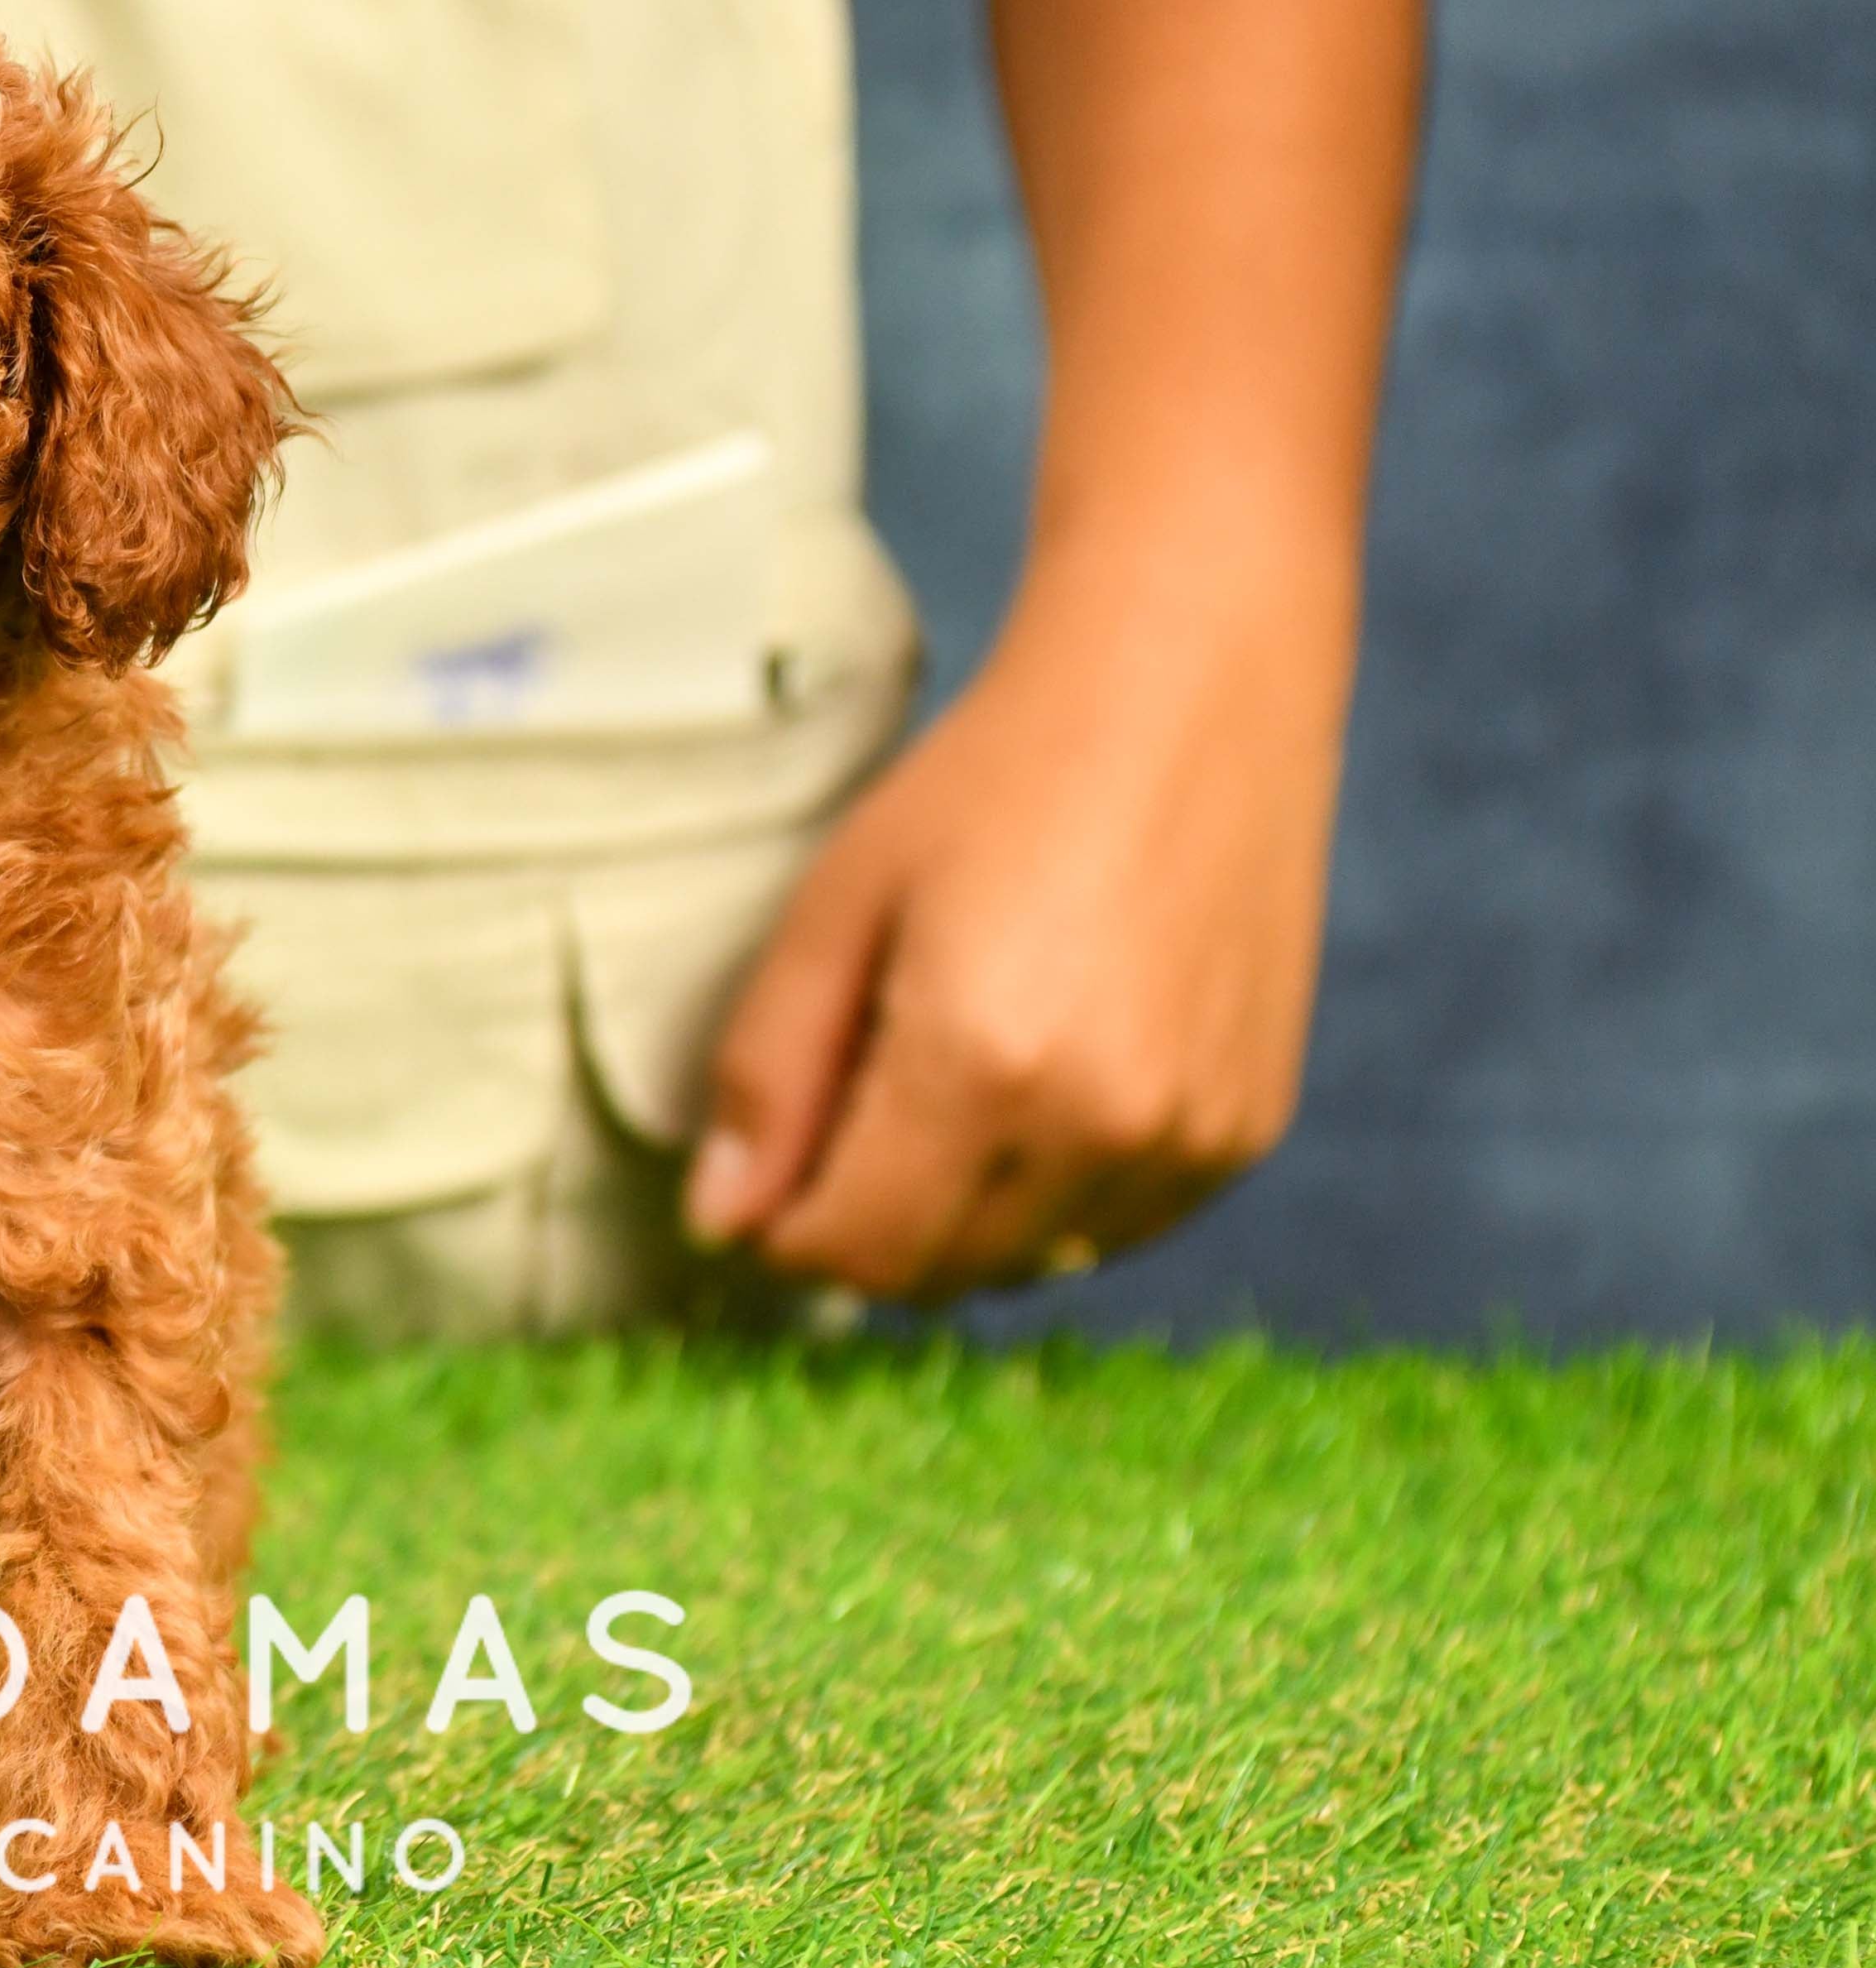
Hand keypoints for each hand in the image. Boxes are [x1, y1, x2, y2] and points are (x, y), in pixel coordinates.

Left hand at [679, 564, 1347, 1300]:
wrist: (1188, 693)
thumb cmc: (995, 780)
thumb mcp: (838, 906)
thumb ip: (769, 1073)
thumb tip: (721, 1222)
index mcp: (982, 1065)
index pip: (851, 1251)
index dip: (785, 1228)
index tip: (768, 1172)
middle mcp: (1100, 1123)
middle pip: (934, 1273)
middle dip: (864, 1225)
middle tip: (852, 1109)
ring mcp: (1189, 1136)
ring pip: (1025, 1263)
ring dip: (962, 1214)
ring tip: (956, 1071)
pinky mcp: (1245, 1129)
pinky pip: (1114, 1228)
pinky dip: (1055, 1193)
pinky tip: (1043, 1079)